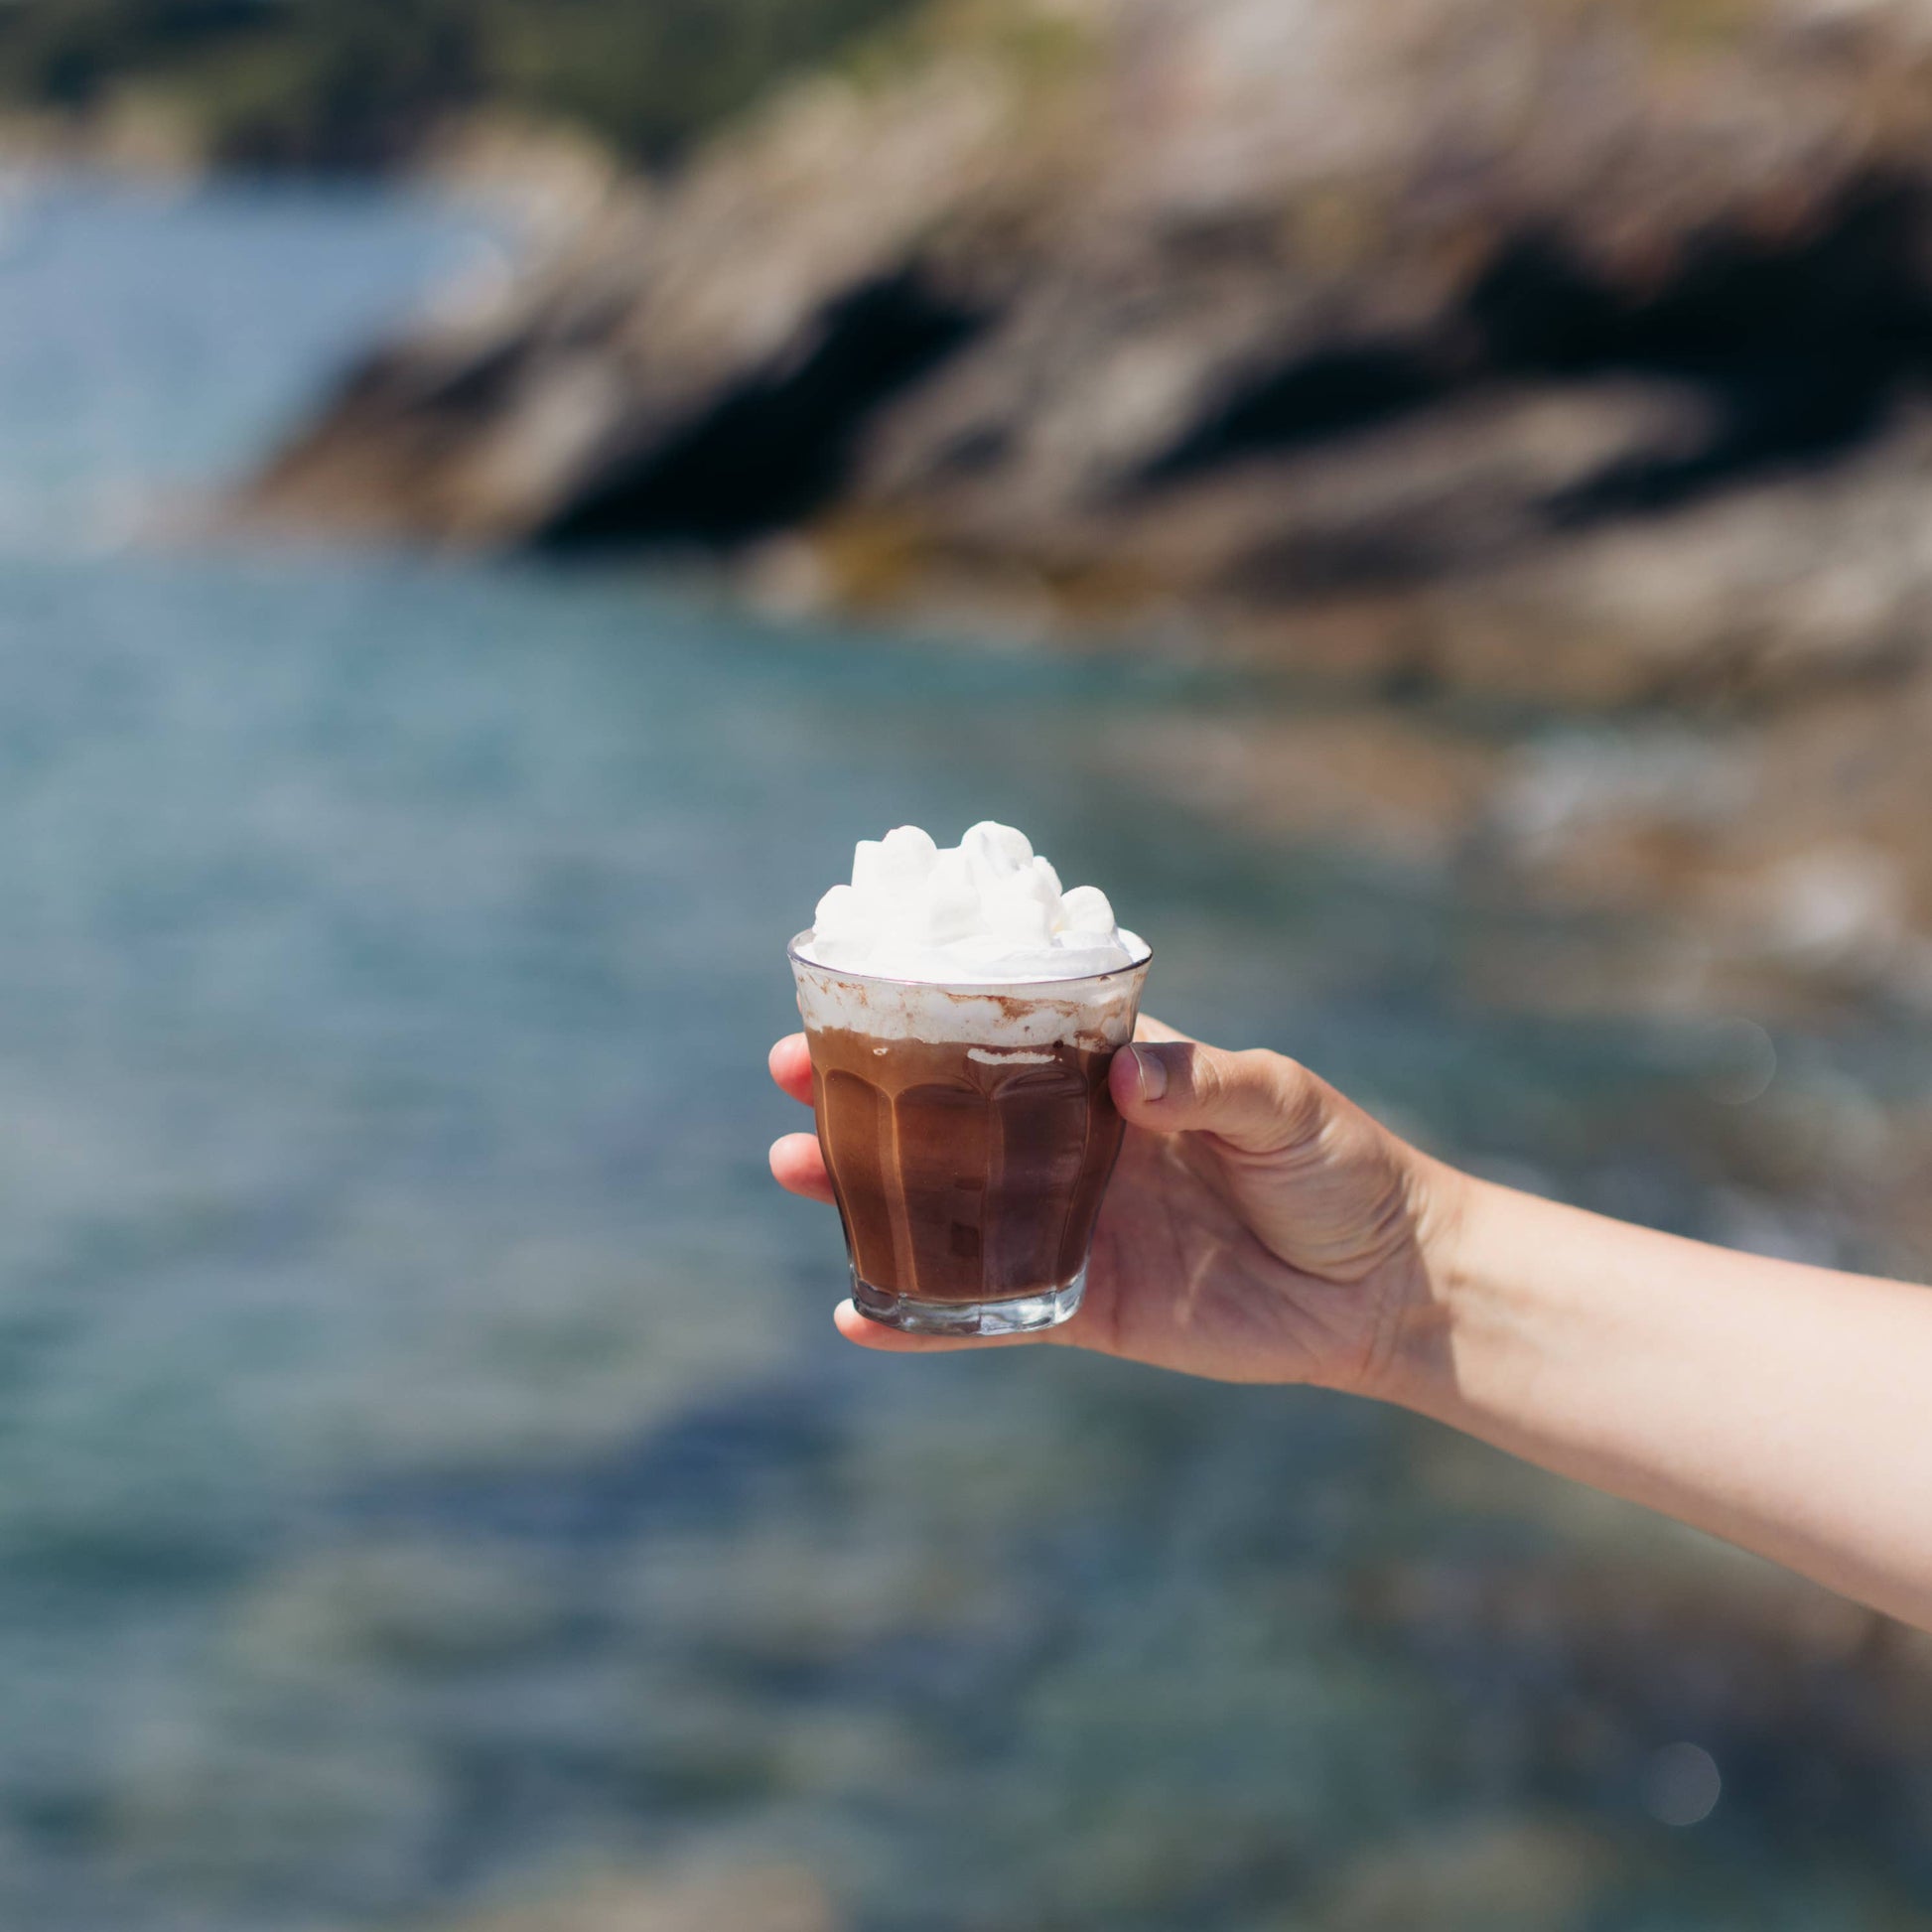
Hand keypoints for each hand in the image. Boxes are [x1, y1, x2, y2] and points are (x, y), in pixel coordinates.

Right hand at [767, 1019, 1464, 1391]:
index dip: (925, 1017)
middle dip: (866, 1097)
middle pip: (947, 1118)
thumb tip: (1124, 1080)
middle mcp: (1071, 1147)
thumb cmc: (1338, 1166)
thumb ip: (1206, 1080)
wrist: (1384, 1284)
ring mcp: (1069, 1227)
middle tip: (792, 1081)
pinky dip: (925, 1319)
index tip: (850, 998)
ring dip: (869, 1193)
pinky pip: (990, 1312)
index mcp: (1108, 1079)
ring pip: (947, 1210)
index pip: (1000, 1036)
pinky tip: (858, 1314)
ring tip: (797, 1169)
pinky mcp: (1084, 1307)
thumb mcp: (1281, 1100)